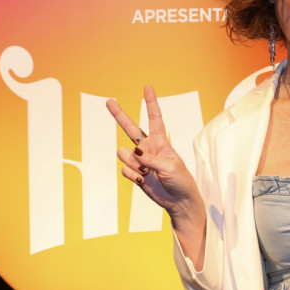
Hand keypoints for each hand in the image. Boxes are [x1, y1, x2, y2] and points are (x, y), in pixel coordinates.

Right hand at [107, 87, 206, 262]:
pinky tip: (143, 180)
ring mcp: (140, 161)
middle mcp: (148, 149)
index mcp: (161, 142)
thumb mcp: (170, 167)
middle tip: (109, 101)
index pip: (155, 119)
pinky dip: (133, 176)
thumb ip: (151, 159)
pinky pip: (125, 170)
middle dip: (119, 115)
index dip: (151, 103)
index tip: (147, 87)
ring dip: (134, 164)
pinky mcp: (135, 174)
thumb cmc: (180, 181)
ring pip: (124, 155)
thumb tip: (133, 153)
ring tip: (146, 173)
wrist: (179, 201)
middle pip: (130, 129)